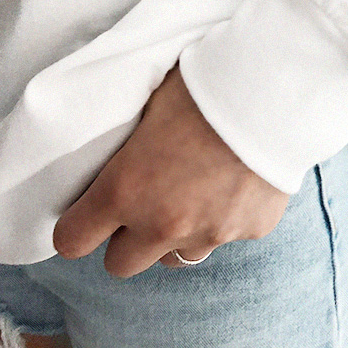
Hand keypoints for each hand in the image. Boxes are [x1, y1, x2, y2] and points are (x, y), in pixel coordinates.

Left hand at [52, 63, 287, 278]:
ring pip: (174, 258)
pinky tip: (233, 181)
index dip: (74, 229)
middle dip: (123, 240)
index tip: (83, 215)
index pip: (71, 241)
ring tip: (188, 194)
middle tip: (137, 206)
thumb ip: (123, 148)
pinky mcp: (250, 231)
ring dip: (173, 236)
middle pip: (120, 265)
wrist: (276, 87)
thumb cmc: (202, 83)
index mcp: (125, 190)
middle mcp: (163, 223)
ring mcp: (210, 233)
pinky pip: (225, 237)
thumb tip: (108, 157)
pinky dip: (223, 217)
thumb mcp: (144, 107)